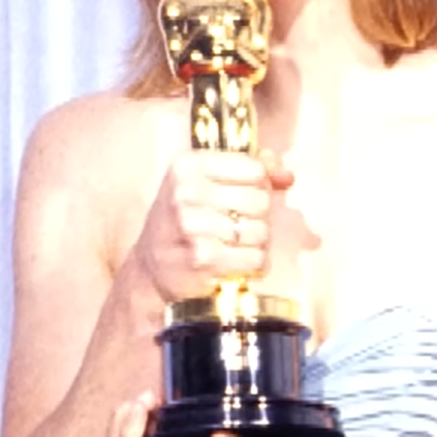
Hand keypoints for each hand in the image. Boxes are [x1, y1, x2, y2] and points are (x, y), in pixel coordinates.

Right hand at [130, 149, 294, 302]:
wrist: (150, 270)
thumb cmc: (182, 223)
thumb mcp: (203, 184)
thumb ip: (248, 171)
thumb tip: (286, 176)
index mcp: (189, 166)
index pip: (255, 169)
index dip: (259, 185)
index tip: (244, 195)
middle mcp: (188, 192)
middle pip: (261, 200)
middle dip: (257, 216)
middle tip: (235, 225)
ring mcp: (195, 226)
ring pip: (262, 231)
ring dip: (255, 243)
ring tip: (232, 245)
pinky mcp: (205, 258)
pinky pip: (257, 258)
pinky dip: (252, 265)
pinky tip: (234, 263)